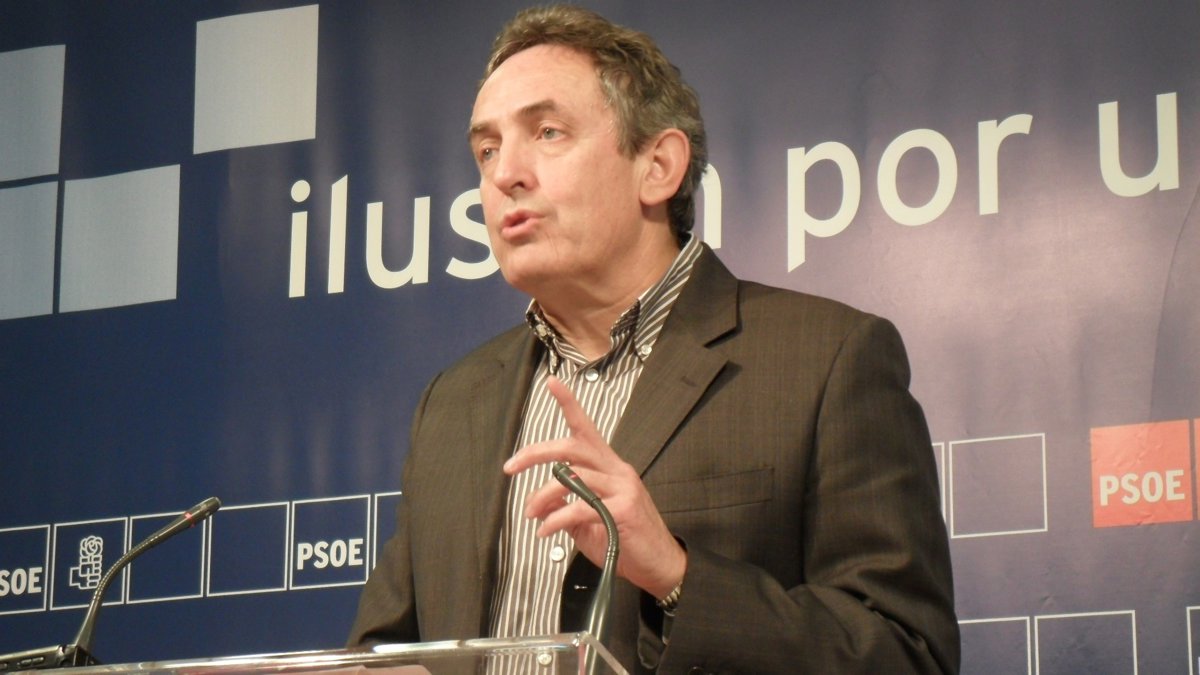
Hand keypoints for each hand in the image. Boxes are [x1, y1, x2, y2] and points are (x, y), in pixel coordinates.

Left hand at [503, 375, 685, 599]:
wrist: (660, 566)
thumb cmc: (625, 541)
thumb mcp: (589, 521)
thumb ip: (566, 507)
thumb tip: (538, 503)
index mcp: (609, 467)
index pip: (587, 428)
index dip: (569, 404)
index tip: (552, 383)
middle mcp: (617, 470)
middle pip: (572, 447)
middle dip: (536, 453)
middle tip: (510, 467)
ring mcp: (623, 487)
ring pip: (572, 478)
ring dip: (543, 495)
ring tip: (530, 514)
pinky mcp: (624, 509)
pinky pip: (580, 507)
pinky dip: (556, 520)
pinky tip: (546, 531)